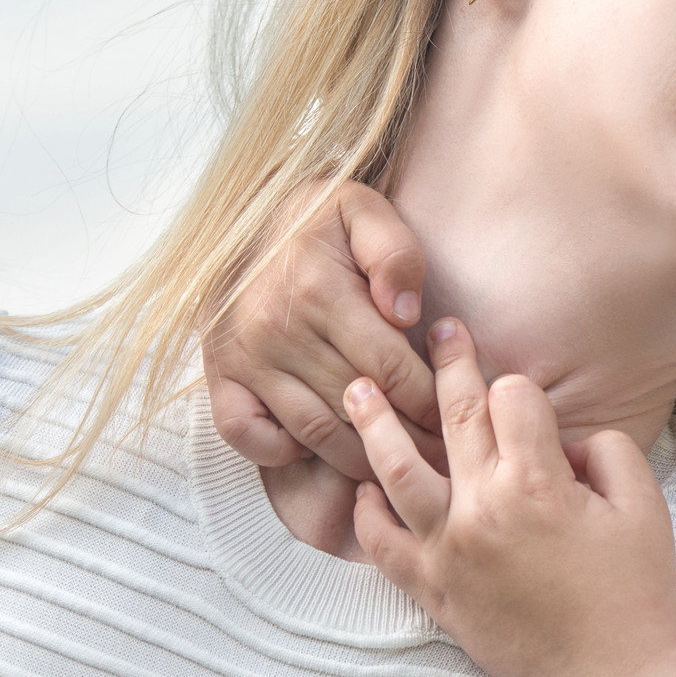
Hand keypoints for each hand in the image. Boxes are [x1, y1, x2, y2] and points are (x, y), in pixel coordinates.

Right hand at [202, 180, 439, 480]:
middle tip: (442, 458)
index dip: (431, 404)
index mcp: (317, 290)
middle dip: (408, 438)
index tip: (456, 421)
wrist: (238, 221)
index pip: (392, 370)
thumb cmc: (315, 222)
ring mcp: (242, 359)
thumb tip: (406, 313)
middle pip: (359, 408)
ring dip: (360, 457)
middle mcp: (274, 330)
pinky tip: (318, 446)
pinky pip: (248, 435)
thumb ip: (394, 252)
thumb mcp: (360, 210)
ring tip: (399, 466)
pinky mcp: (219, 377)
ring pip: (313, 432)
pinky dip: (283, 451)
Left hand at [346, 318, 675, 676]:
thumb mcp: (646, 507)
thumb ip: (609, 452)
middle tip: (436, 330)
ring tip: (356, 391)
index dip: (521, 387)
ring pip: (396, 470)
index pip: (512, 398)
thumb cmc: (635, 594)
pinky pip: (382, 544)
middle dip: (445, 365)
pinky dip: (367, 513)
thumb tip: (567, 438)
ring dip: (375, 424)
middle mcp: (483, 508)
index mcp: (538, 482)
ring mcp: (449, 549)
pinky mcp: (432, 589)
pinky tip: (363, 487)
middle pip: (453, 416)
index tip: (522, 393)